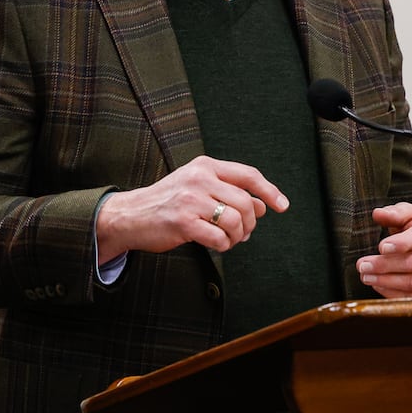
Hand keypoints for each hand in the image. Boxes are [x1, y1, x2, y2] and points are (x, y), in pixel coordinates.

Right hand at [96, 156, 288, 260]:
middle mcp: (199, 178)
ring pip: (235, 220)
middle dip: (251, 223)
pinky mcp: (183, 222)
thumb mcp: (197, 188)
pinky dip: (224, 246)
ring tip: (228, 239)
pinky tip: (217, 244)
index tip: (282, 206)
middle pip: (245, 202)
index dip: (270, 191)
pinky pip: (220, 238)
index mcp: (204, 166)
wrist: (129, 216)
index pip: (248, 175)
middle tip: (244, 233)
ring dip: (238, 236)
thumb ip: (228, 192)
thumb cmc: (166, 203)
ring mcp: (190, 200)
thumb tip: (262, 205)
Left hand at [357, 204, 411, 296]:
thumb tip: (378, 214)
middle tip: (363, 265)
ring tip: (366, 276)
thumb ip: (395, 213)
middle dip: (385, 265)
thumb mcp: (409, 213)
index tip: (381, 247)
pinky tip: (377, 284)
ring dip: (386, 280)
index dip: (401, 243)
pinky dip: (392, 292)